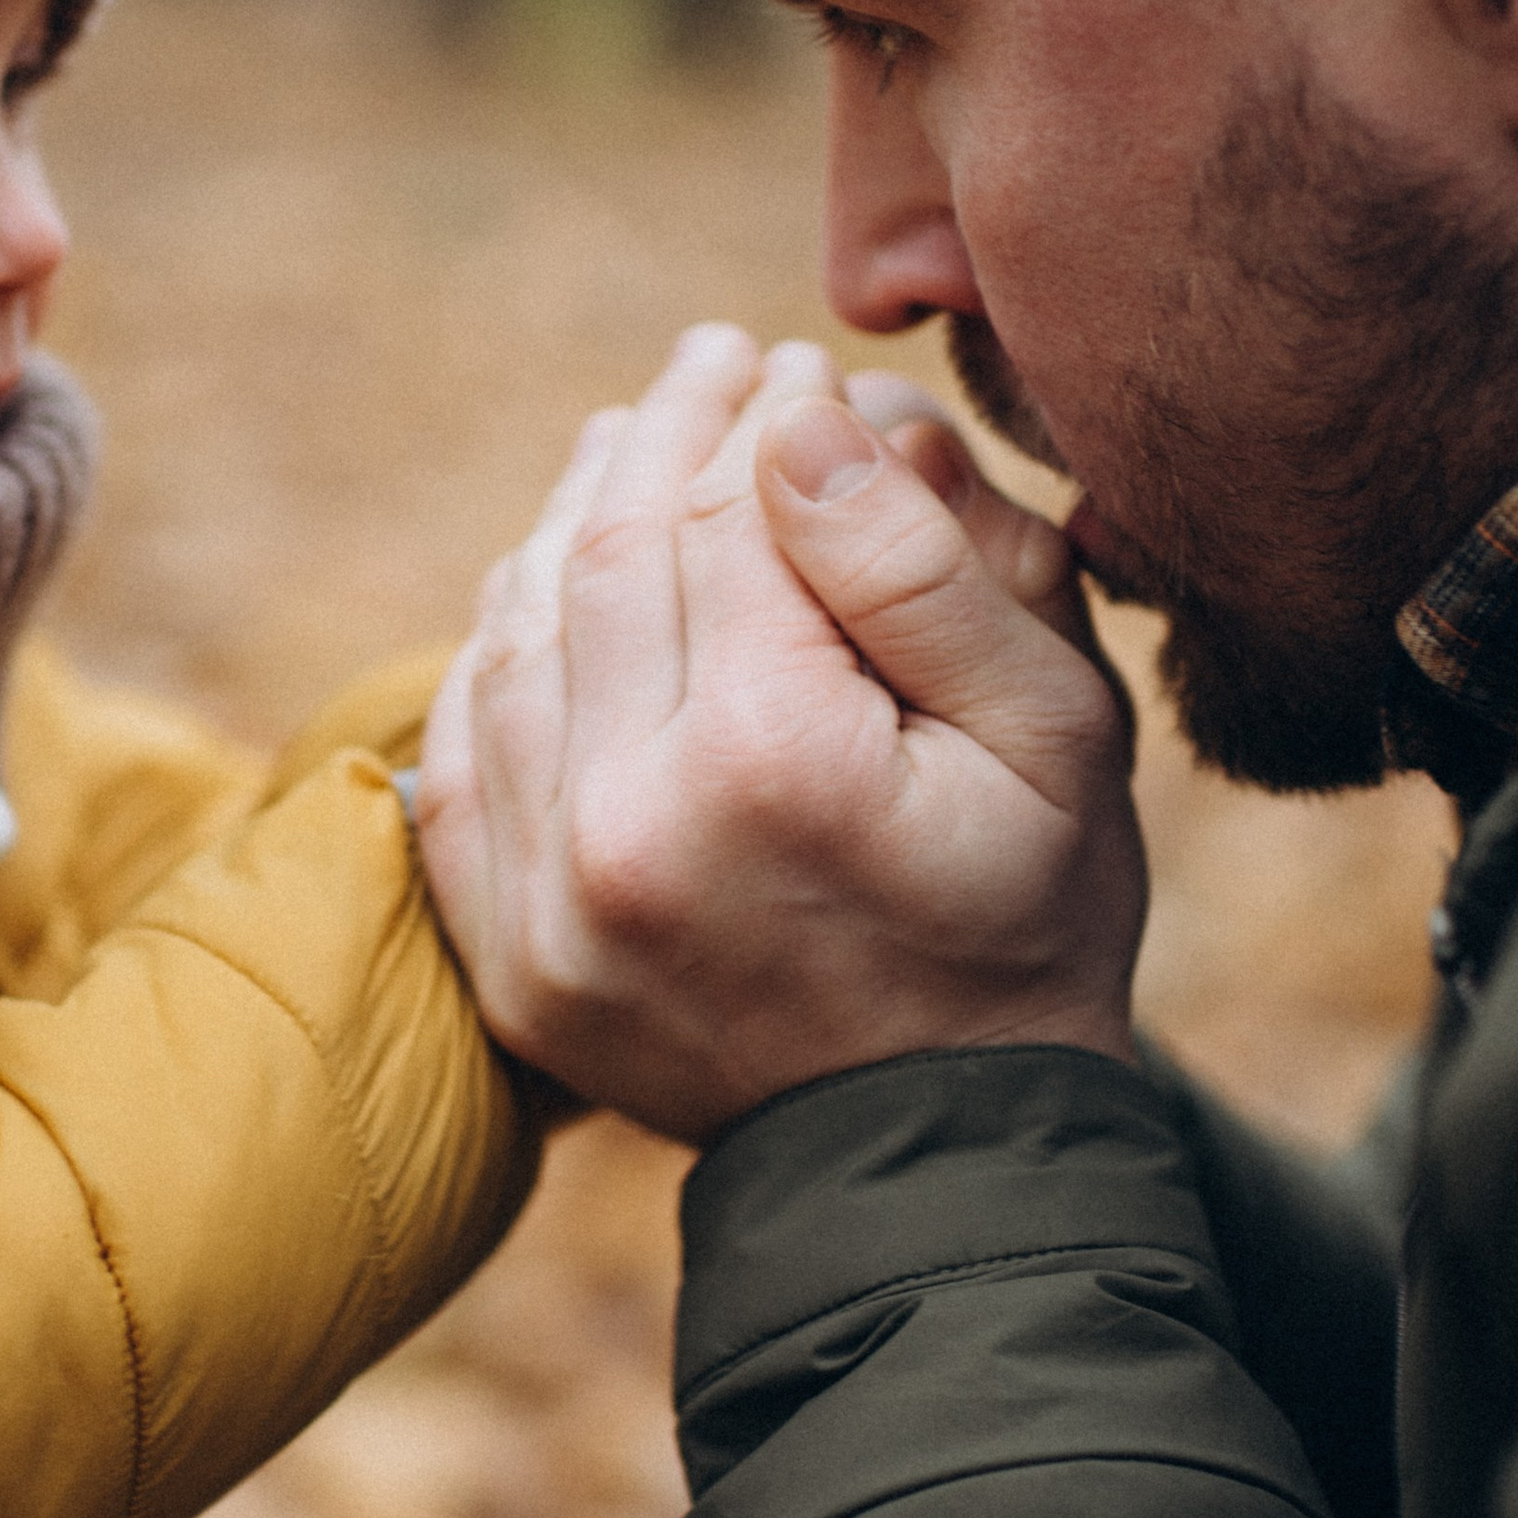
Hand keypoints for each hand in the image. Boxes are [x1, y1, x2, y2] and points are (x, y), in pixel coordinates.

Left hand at [416, 324, 1147, 1141]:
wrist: (941, 1153)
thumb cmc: (1029, 922)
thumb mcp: (1052, 733)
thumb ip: (926, 566)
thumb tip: (808, 420)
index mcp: (772, 761)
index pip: (729, 515)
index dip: (756, 417)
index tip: (787, 364)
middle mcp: (628, 827)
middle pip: (611, 553)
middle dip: (660, 435)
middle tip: (710, 366)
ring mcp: (546, 902)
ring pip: (518, 634)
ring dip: (571, 519)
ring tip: (629, 449)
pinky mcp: (506, 956)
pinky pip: (464, 749)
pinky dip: (501, 642)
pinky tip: (553, 581)